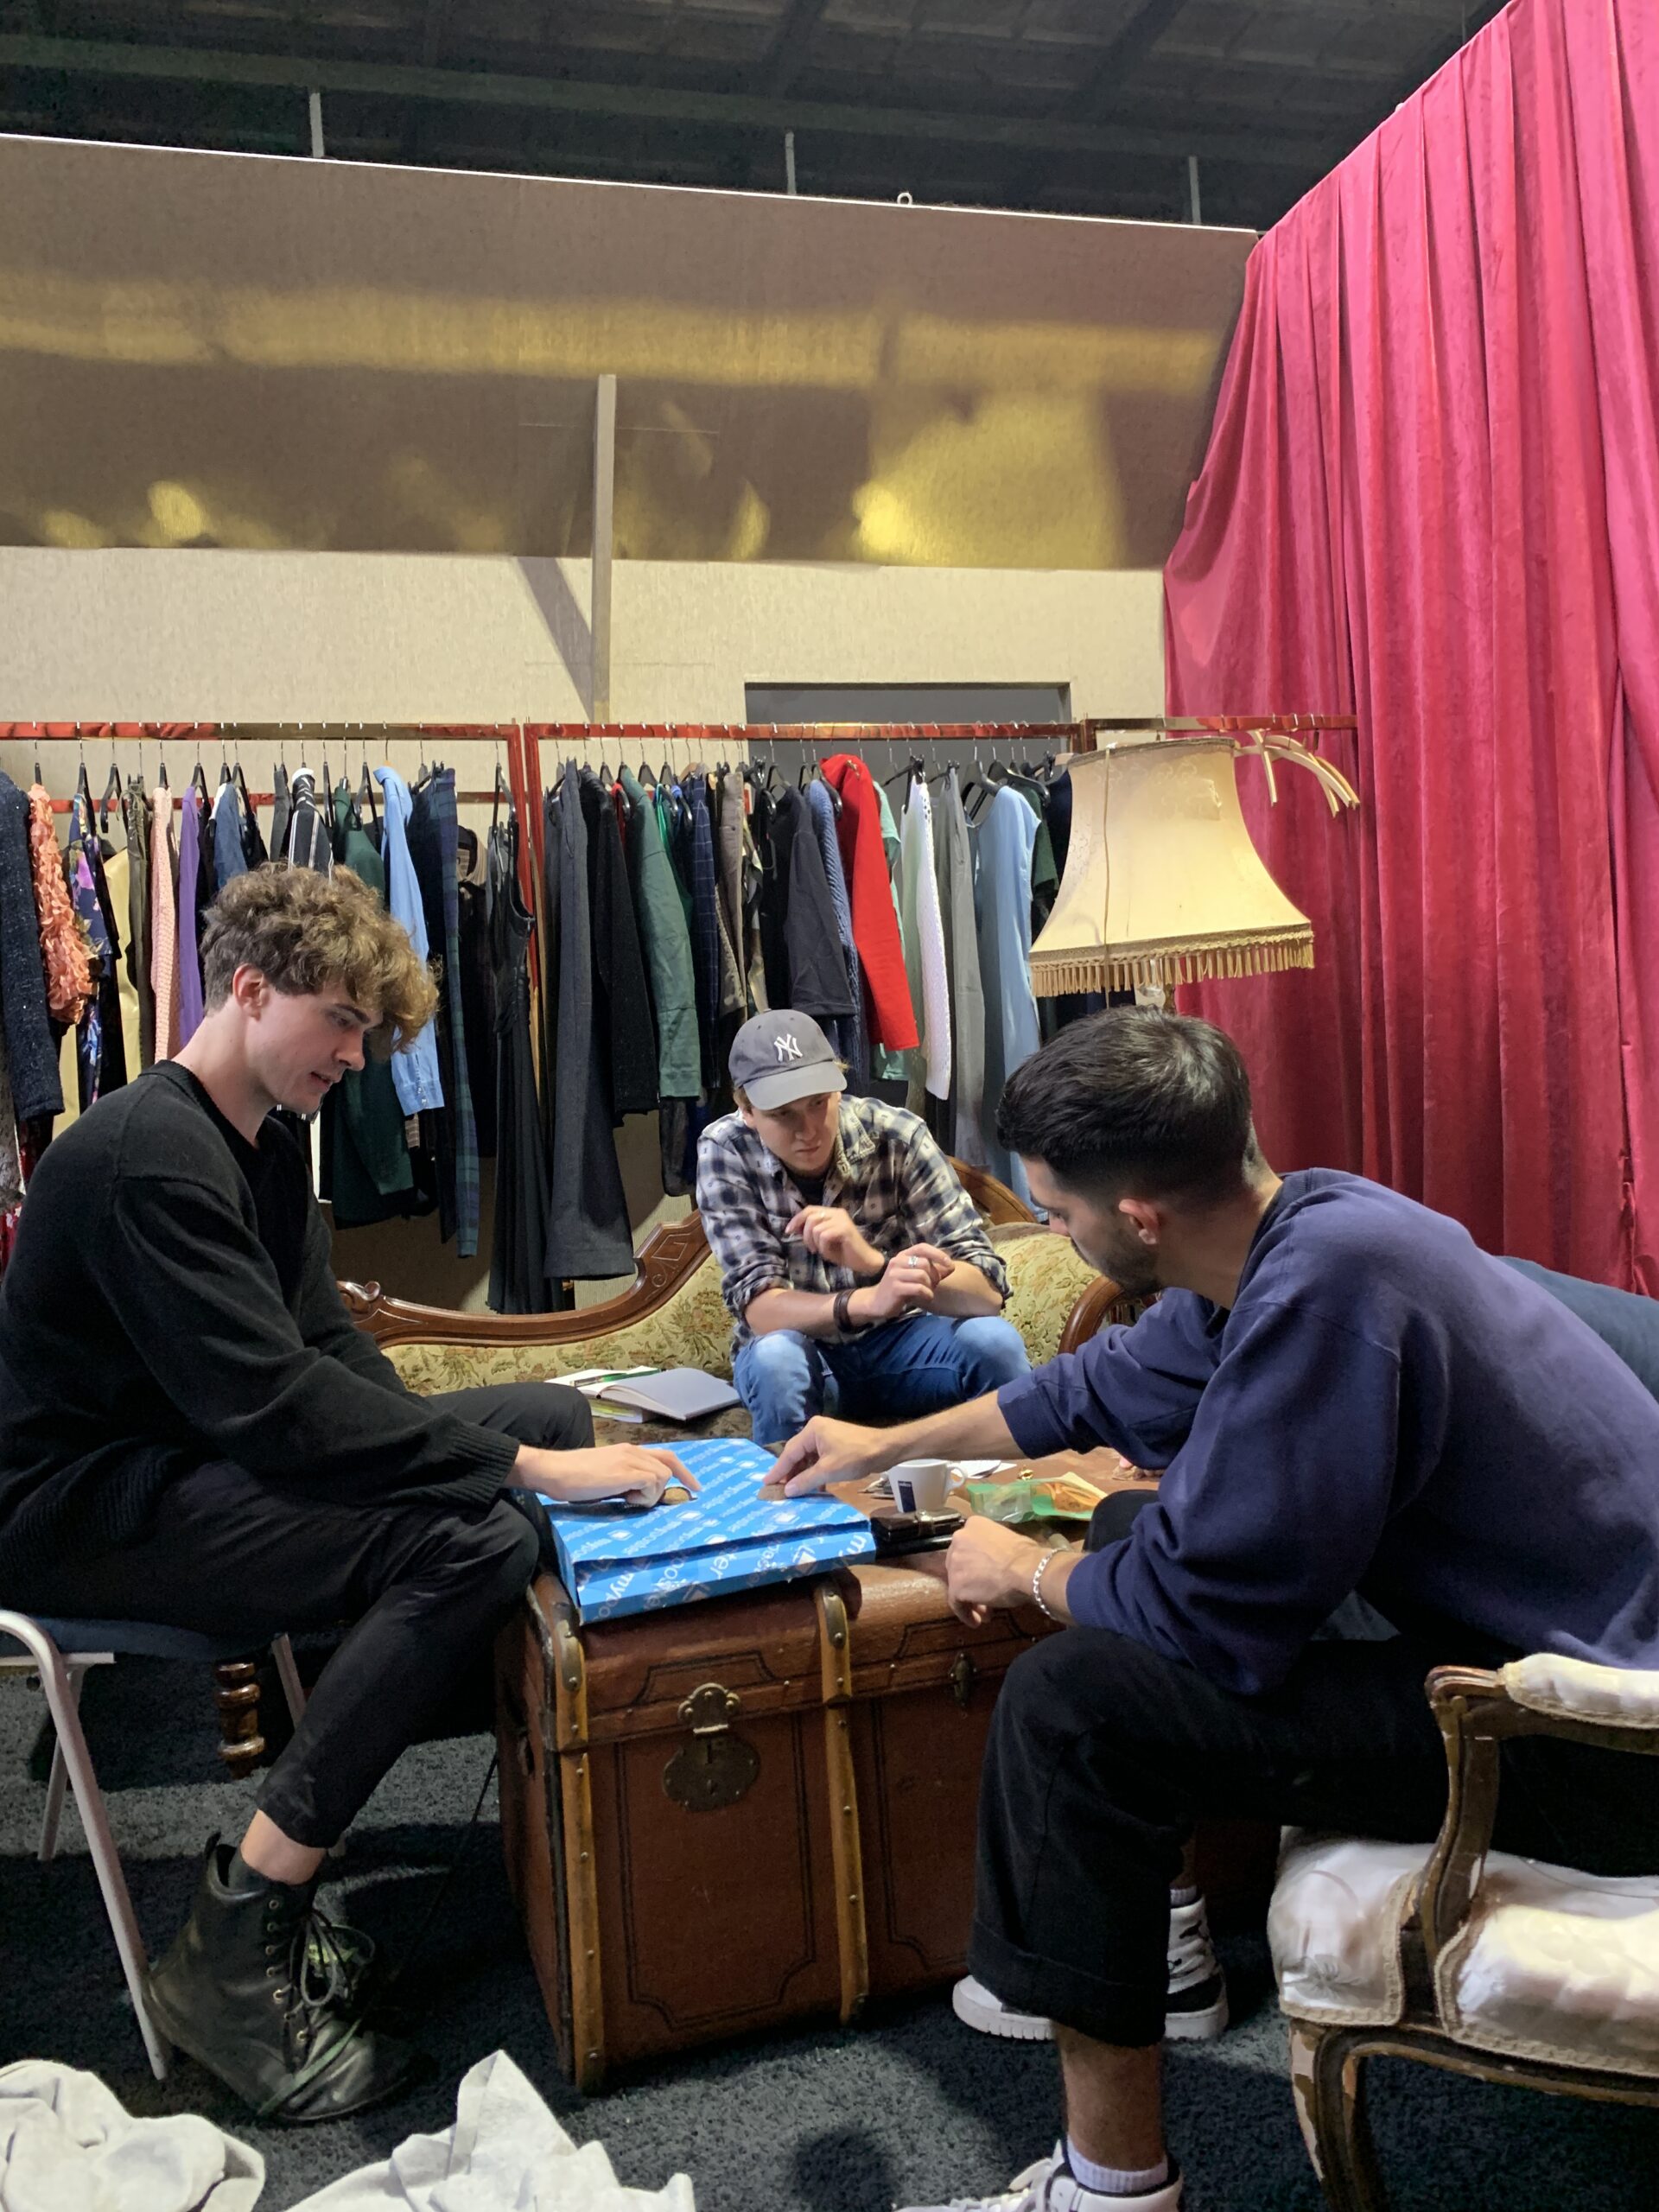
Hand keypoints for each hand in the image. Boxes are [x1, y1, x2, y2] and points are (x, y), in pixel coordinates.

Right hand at [523, 1445, 699, 1507]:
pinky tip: (625, 1499)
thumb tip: (636, 1493)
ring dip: (651, 1494)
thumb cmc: (572, 1476)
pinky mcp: (626, 1472)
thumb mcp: (605, 1474)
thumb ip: (623, 1478)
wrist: (555, 1471)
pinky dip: (644, 1497)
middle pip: (669, 1464)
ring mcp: (630, 1460)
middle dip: (677, 1482)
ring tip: (628, 1499)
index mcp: (628, 1451)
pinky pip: (652, 1484)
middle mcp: (633, 1452)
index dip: (682, 1470)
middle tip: (679, 1495)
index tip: (694, 1486)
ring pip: (662, 1476)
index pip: (664, 1455)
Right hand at [762, 1416, 889, 1495]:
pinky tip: (815, 1487)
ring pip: (808, 1459)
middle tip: (778, 1491)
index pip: (789, 1452)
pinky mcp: (836, 1446)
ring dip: (803, 1475)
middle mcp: (817, 1431)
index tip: (766, 1483)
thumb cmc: (855, 1456)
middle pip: (797, 1455)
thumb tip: (787, 1491)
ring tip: (795, 1492)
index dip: (778, 1470)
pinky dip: (816, 1473)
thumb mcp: (828, 1470)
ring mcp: (827, 1438)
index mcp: (812, 1431)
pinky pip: (819, 1460)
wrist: (885, 1449)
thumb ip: (806, 1480)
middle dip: (790, 1474)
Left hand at [784, 1204, 880, 1275]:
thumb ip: (811, 1231)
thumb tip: (793, 1228)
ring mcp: (841, 1219)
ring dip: (815, 1244)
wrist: (863, 1261)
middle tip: (811, 1248)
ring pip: (815, 1228)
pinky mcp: (845, 1229)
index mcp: (832, 1212)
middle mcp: (837, 1212)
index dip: (796, 1219)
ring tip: (822, 1251)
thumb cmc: (843, 1252)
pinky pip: (824, 1236)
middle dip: (805, 1235)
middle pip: (810, 1217)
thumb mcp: (822, 1240)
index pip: (809, 1209)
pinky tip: (829, 1253)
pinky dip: (823, 1248)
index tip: (788, 1232)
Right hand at [860, 1243, 955, 1321]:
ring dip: (931, 1286)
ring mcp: (894, 1274)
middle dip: (935, 1276)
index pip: (922, 1247)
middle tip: (933, 1286)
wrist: (876, 1302)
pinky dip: (927, 1294)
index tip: (949, 1264)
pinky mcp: (895, 1288)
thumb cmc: (900, 1288)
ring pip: (922, 1275)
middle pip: (925, 1263)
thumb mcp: (916, 1277)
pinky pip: (918, 1288)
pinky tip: (926, 1298)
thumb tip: (951, 1266)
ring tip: (928, 1292)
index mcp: (903, 1255)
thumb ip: (933, 1271)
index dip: (938, 1254)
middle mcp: (897, 1261)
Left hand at [930, 1518, 1042, 1625]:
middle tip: (986, 1596)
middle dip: (972, 1582)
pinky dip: (965, 1613)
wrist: (1027, 1569)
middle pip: (960, 1565)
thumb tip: (998, 1562)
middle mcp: (958, 1540)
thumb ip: (993, 1548)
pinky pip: (957, 1603)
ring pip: (958, 1585)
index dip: (976, 1564)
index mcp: (972, 1525)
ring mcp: (955, 1563)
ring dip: (971, 1599)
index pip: (968, 1547)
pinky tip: (977, 1621)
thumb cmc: (1025, 1555)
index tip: (987, 1576)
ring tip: (986, 1613)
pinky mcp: (956, 1586)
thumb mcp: (1007, 1539)